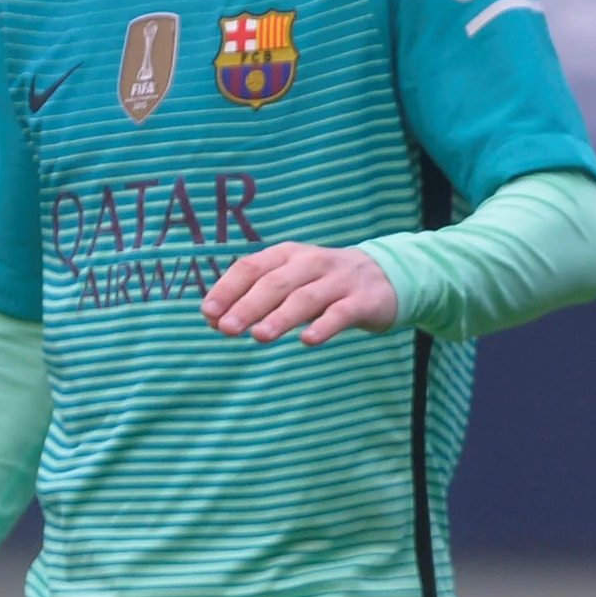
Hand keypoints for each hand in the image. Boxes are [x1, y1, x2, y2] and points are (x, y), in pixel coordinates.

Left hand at [201, 240, 399, 344]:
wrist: (387, 277)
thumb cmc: (324, 283)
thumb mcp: (291, 282)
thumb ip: (255, 299)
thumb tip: (214, 320)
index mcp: (288, 255)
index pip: (252, 267)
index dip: (228, 289)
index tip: (208, 313)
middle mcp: (312, 262)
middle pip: (276, 283)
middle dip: (249, 305)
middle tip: (227, 329)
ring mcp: (340, 280)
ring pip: (306, 297)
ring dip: (281, 317)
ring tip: (260, 336)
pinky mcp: (364, 300)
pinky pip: (342, 313)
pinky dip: (324, 326)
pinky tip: (308, 340)